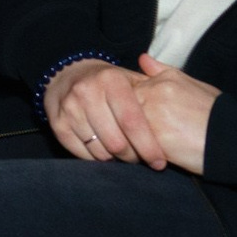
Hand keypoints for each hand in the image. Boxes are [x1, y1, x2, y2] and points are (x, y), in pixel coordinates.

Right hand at [44, 59, 161, 166]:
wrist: (67, 74)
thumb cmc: (109, 82)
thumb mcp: (130, 78)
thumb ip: (154, 89)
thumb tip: (179, 105)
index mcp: (111, 80)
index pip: (132, 121)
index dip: (148, 146)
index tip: (159, 162)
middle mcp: (87, 92)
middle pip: (116, 141)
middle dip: (132, 157)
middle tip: (140, 159)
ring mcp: (69, 108)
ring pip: (99, 150)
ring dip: (114, 159)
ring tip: (123, 154)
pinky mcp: (57, 123)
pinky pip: (81, 153)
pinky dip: (96, 158)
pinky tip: (105, 152)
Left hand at [132, 54, 219, 176]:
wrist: (235, 139)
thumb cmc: (216, 115)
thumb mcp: (193, 85)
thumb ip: (162, 72)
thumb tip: (142, 58)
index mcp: (162, 80)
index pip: (126, 90)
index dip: (128, 108)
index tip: (136, 119)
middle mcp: (154, 93)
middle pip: (120, 109)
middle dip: (122, 124)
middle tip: (132, 137)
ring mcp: (153, 116)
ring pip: (123, 128)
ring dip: (127, 140)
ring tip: (143, 149)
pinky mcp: (155, 139)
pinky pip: (133, 146)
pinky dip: (136, 154)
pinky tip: (149, 158)